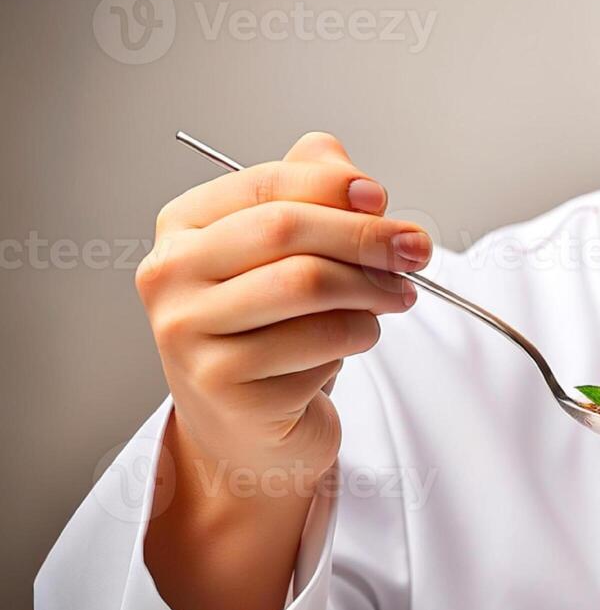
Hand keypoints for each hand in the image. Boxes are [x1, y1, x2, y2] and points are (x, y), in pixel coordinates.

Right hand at [137, 131, 430, 503]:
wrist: (249, 427)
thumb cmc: (273, 329)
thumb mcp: (290, 254)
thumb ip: (316, 194)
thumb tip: (357, 182)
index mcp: (183, 227)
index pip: (268, 185)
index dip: (336, 187)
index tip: (384, 200)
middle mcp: (171, 276)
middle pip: (287, 231)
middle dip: (366, 236)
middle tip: (417, 250)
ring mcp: (190, 334)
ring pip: (308, 286)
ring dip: (373, 289)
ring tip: (397, 297)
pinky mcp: (224, 386)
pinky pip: (322, 343)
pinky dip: (360, 334)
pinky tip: (357, 339)